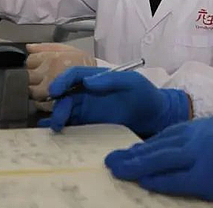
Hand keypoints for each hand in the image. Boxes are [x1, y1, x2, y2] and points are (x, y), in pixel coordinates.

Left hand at [26, 43, 95, 111]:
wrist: (102, 81)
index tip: (38, 65)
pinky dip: (42, 103)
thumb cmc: (86, 64)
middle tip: (39, 79)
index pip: (29, 61)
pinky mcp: (56, 104)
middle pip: (27, 77)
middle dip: (31, 78)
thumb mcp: (69, 49)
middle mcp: (49, 73)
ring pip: (32, 92)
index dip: (33, 63)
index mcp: (52, 58)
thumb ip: (47, 47)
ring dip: (35, 91)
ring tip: (45, 89)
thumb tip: (29, 47)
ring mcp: (52, 90)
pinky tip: (49, 99)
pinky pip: (41, 105)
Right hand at [37, 67, 189, 136]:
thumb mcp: (132, 82)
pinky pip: (74, 126)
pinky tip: (59, 137)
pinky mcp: (91, 126)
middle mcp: (89, 93)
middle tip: (59, 120)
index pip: (74, 76)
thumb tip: (88, 81)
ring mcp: (89, 110)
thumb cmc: (146, 95)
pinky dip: (65, 130)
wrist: (157, 117)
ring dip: (58, 118)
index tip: (55, 91)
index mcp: (97, 78)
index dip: (62, 81)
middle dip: (58, 106)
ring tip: (57, 129)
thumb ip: (111, 79)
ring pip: (66, 111)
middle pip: (66, 96)